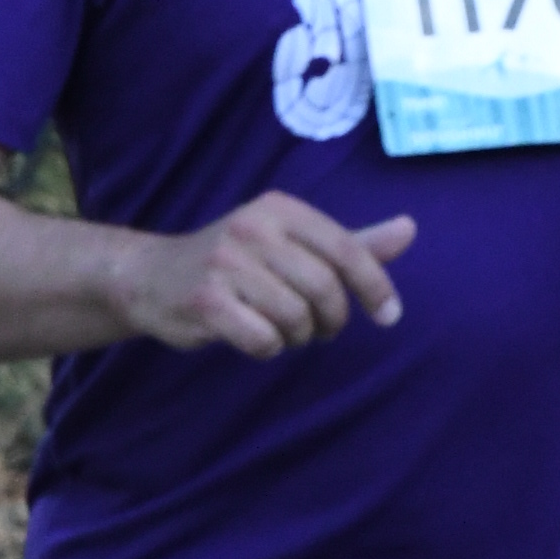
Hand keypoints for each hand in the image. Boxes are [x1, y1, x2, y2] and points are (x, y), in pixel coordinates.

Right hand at [120, 190, 415, 358]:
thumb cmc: (232, 263)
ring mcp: (224, 263)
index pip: (345, 248)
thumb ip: (349, 243)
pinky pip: (261, 338)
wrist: (149, 278)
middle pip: (323, 287)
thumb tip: (410, 229)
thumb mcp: (290, 244)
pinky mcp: (203, 299)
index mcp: (279, 209)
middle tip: (320, 329)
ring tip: (283, 332)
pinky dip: (267, 349)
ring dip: (297, 337)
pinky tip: (254, 339)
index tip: (389, 316)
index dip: (375, 286)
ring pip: (294, 316)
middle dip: (332, 320)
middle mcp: (252, 227)